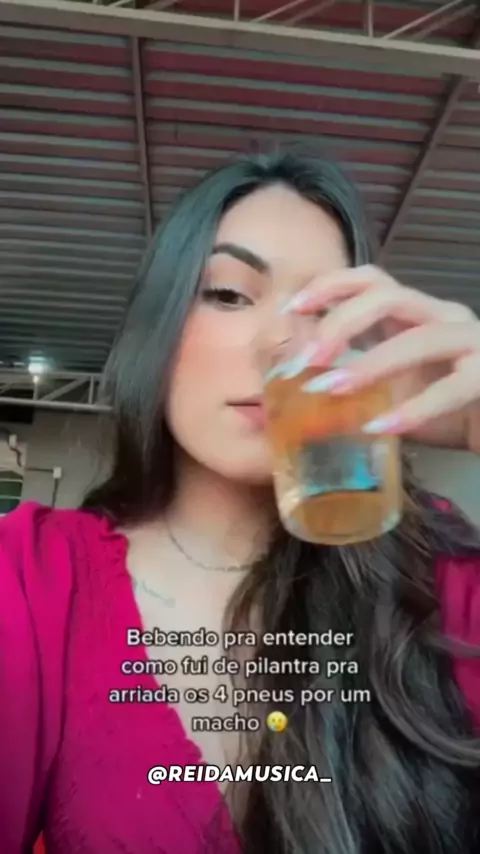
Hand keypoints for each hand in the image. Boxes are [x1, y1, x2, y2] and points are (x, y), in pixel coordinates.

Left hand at [285, 265, 479, 452]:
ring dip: (370, 363)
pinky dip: (413, 409)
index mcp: (416, 314)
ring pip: (418, 339)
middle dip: (341, 322)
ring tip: (330, 389)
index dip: (330, 286)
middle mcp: (443, 317)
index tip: (292, 308)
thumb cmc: (448, 408)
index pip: (370, 281)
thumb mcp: (395, 391)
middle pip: (388, 297)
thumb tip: (302, 396)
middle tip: (308, 358)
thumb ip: (358, 384)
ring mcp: (470, 342)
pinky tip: (380, 426)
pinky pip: (451, 388)